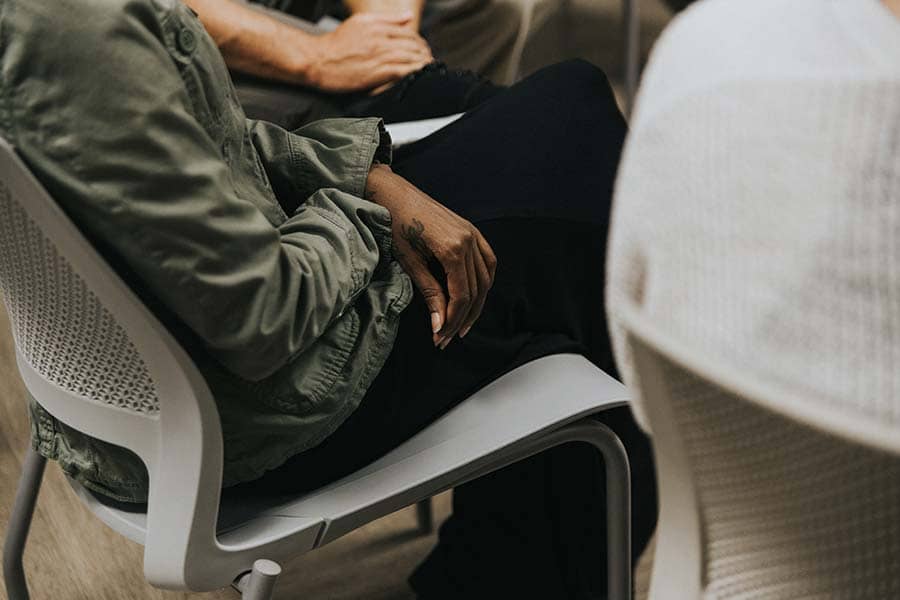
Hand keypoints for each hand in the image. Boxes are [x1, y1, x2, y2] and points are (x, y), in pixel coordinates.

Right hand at [306, 13, 432, 92]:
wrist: (318, 60)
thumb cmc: (335, 44)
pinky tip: (420, 77)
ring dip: (423, 64)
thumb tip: (408, 18)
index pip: (408, 33)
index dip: (420, 42)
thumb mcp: (361, 22)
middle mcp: (381, 40)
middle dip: (425, 53)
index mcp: (378, 27)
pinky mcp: (378, 73)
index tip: (424, 49)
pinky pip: (403, 72)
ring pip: (411, 58)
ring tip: (428, 68)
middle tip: (429, 60)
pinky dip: (415, 73)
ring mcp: (380, 56)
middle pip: (413, 45)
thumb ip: (387, 19)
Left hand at [366, 165, 496, 348]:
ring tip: (463, 324)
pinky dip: (484, 281)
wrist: (392, 193)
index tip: (440, 337)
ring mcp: (472, 233)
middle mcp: (468, 240)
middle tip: (448, 338)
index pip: (461, 296)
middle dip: (462, 318)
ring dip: (476, 304)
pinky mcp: (471, 230)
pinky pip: (488, 260)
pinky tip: (475, 295)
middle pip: (475, 290)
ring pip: (485, 278)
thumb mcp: (410, 262)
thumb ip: (429, 293)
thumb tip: (438, 325)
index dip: (452, 320)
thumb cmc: (395, 224)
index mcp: (452, 248)